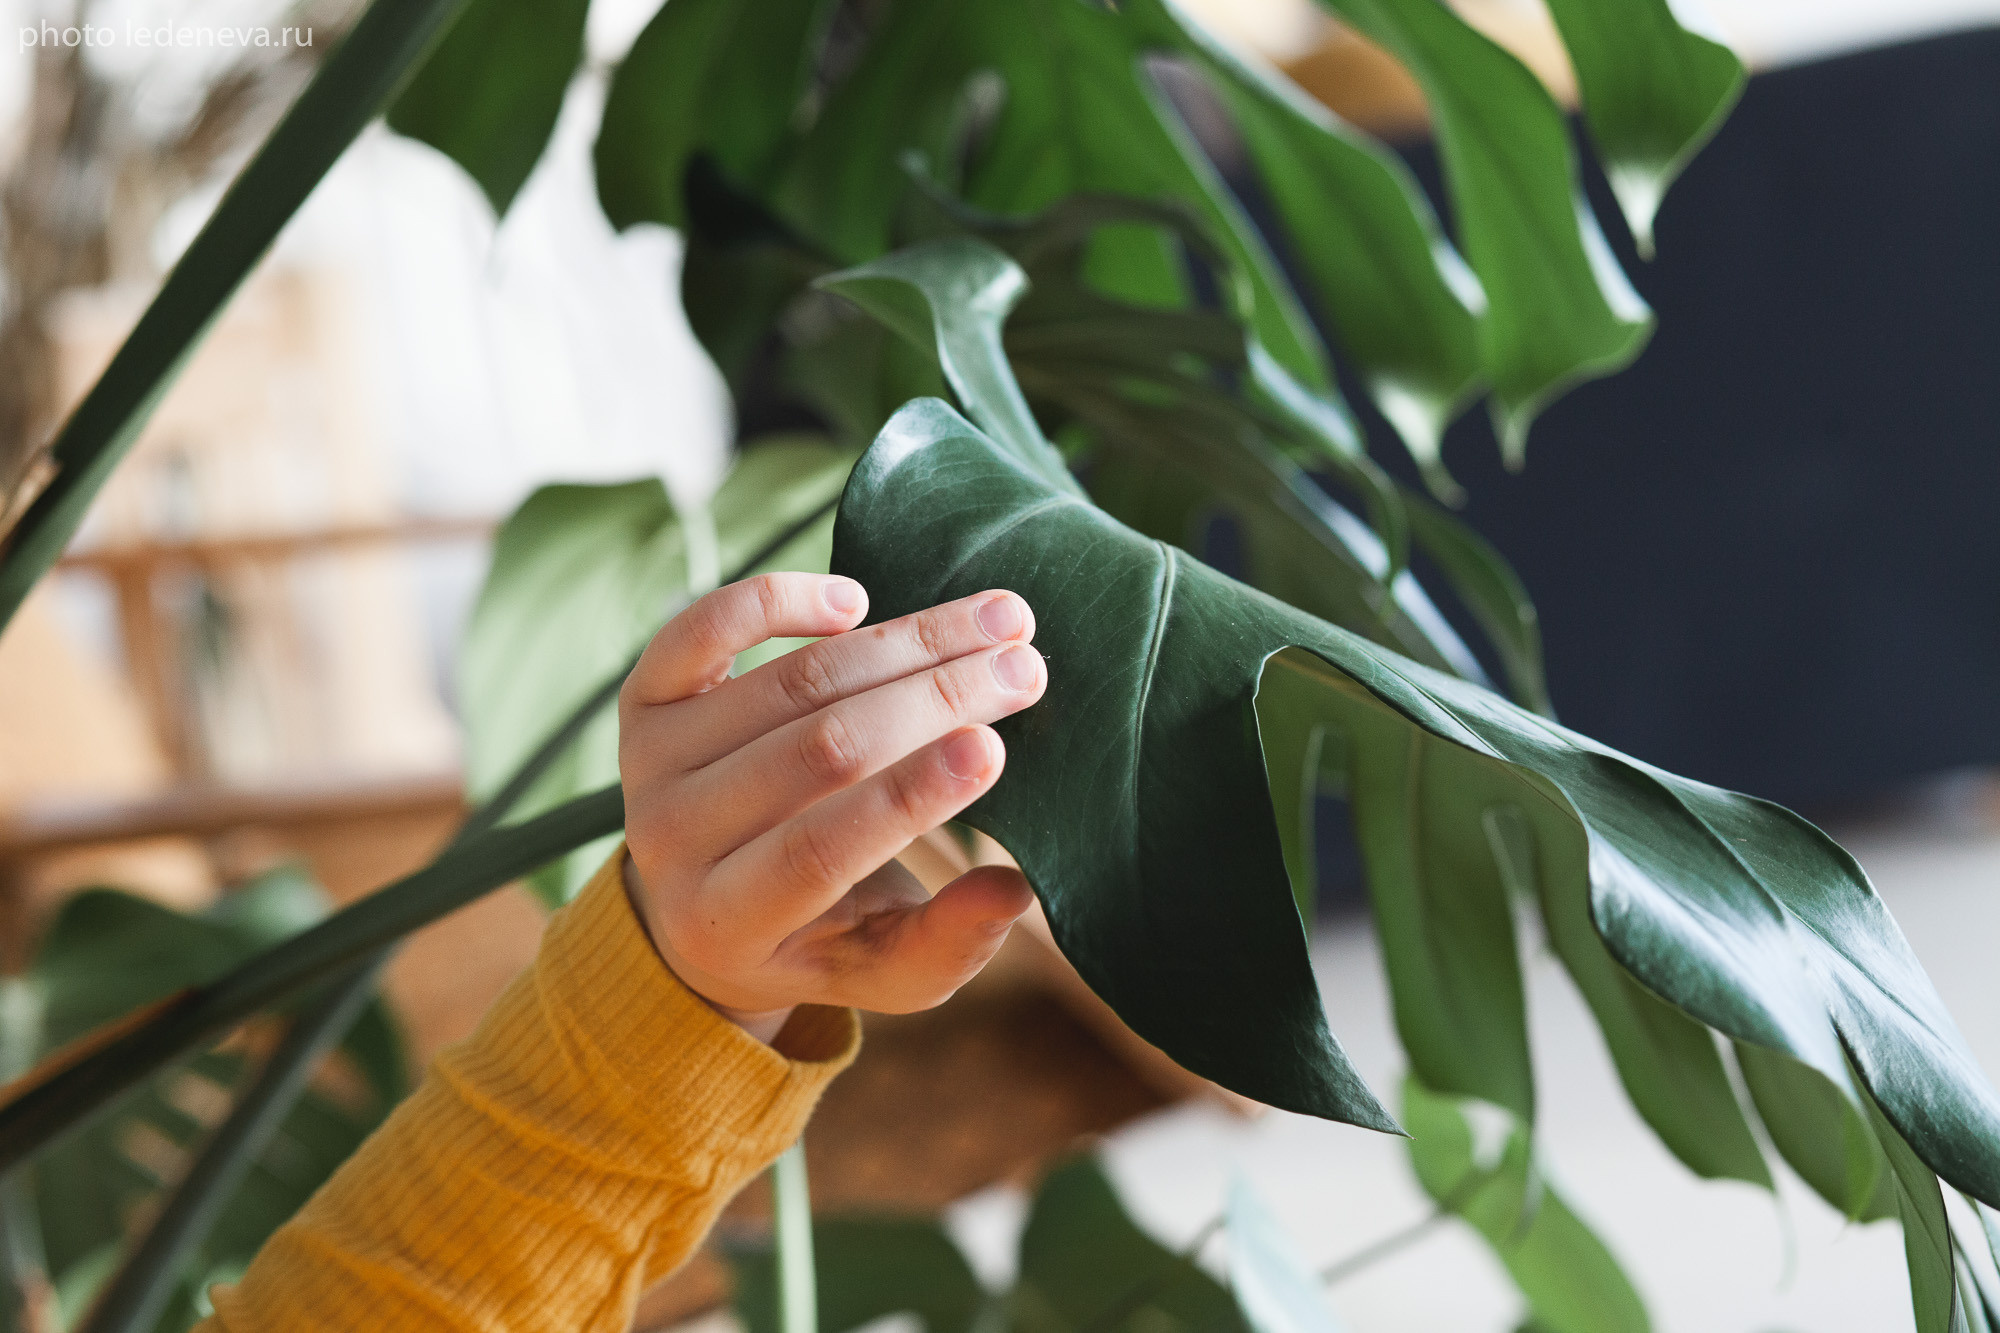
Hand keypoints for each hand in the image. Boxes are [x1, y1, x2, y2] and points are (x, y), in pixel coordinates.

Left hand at [617, 572, 1046, 1042]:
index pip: (818, 850)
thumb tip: (1010, 889)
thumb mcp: (886, 967)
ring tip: (995, 622)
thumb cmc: (821, 934)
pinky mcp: (646, 699)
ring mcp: (650, 764)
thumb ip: (947, 943)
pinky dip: (779, 601)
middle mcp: (671, 841)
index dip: (907, 796)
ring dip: (902, 642)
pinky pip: (704, 628)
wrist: (704, 907)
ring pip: (789, 683)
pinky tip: (857, 597)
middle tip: (1025, 668)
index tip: (993, 747)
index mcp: (727, 923)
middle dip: (933, 699)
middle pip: (816, 750)